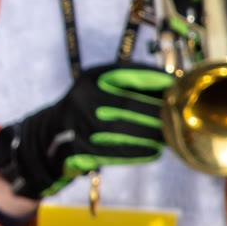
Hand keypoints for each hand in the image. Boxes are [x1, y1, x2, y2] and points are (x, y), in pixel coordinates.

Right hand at [0, 63, 172, 196]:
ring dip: (154, 134)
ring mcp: (81, 124)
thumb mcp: (99, 89)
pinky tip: (154, 150)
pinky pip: (119, 151)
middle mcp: (84, 98)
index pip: (129, 73)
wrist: (49, 138)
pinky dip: (140, 151)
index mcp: (91, 78)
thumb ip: (129, 86)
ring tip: (170, 136)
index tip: (175, 85)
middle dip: (159, 112)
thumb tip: (172, 87)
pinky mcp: (81, 148)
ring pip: (129, 130)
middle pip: (132, 105)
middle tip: (177, 116)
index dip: (155, 80)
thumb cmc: (86, 111)